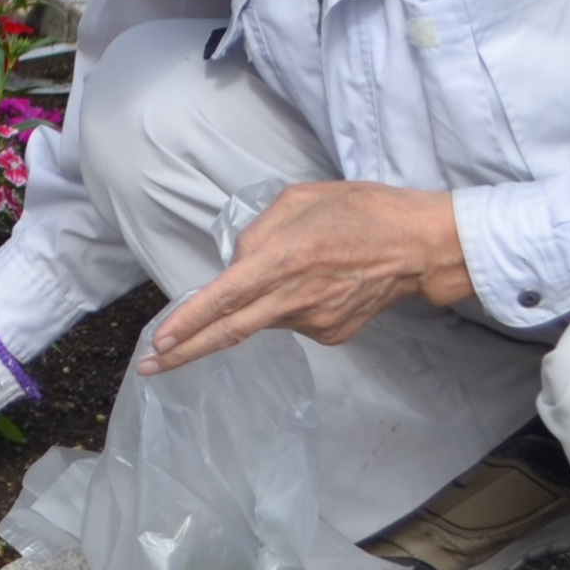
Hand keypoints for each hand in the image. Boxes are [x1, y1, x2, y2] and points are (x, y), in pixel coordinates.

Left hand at [139, 181, 471, 373]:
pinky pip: (292, 320)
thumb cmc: (362, 211)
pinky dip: (287, 304)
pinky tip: (316, 282)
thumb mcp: (299, 201)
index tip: (158, 343)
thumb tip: (237, 265)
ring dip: (256, 304)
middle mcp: (293, 300)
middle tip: (149, 369)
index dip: (187, 324)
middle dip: (185, 353)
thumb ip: (258, 234)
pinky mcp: (332, 335)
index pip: (222, 300)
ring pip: (264, 318)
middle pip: (229, 333)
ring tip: (296, 269)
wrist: (420, 245)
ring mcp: (314, 323)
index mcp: (281, 262)